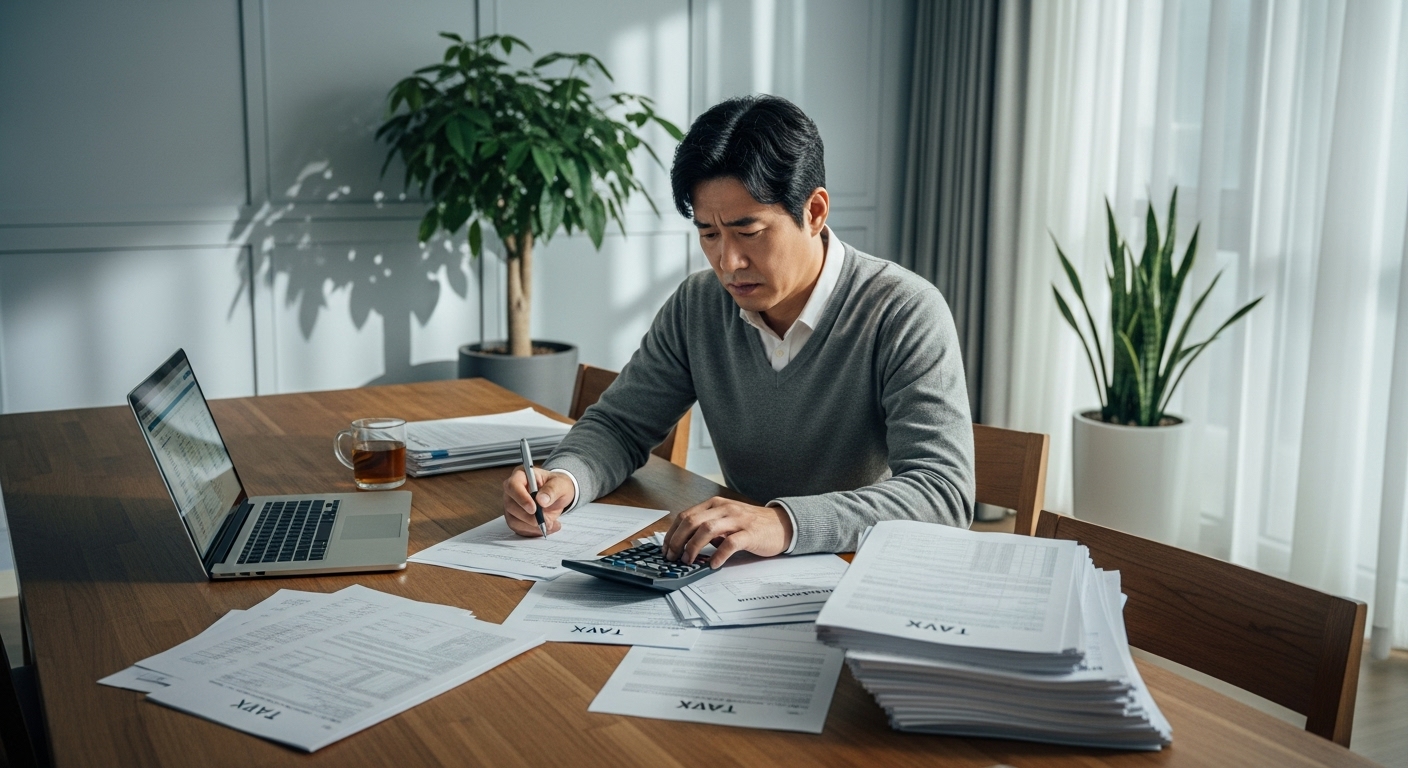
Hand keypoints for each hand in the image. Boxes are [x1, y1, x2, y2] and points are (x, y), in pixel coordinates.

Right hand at [502, 467, 574, 536]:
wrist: (558, 496)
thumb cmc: (557, 486)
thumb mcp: (561, 484)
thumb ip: (552, 490)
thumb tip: (541, 500)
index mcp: (521, 475)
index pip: (513, 485)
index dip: (522, 498)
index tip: (534, 509)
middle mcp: (512, 490)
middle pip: (511, 505)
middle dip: (529, 517)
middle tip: (546, 520)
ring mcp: (511, 505)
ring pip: (513, 520)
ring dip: (532, 526)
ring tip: (550, 524)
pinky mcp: (514, 518)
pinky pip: (518, 529)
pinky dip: (533, 531)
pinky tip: (545, 528)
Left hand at [663, 497, 793, 567]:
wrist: (781, 524)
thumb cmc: (752, 524)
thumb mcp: (726, 520)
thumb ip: (708, 527)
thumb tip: (684, 544)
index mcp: (715, 504)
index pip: (685, 516)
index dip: (672, 533)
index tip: (666, 549)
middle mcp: (724, 509)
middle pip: (692, 521)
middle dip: (677, 541)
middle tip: (672, 557)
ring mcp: (737, 520)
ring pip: (707, 530)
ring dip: (693, 547)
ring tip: (688, 561)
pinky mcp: (750, 533)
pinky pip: (730, 543)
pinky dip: (718, 555)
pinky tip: (713, 564)